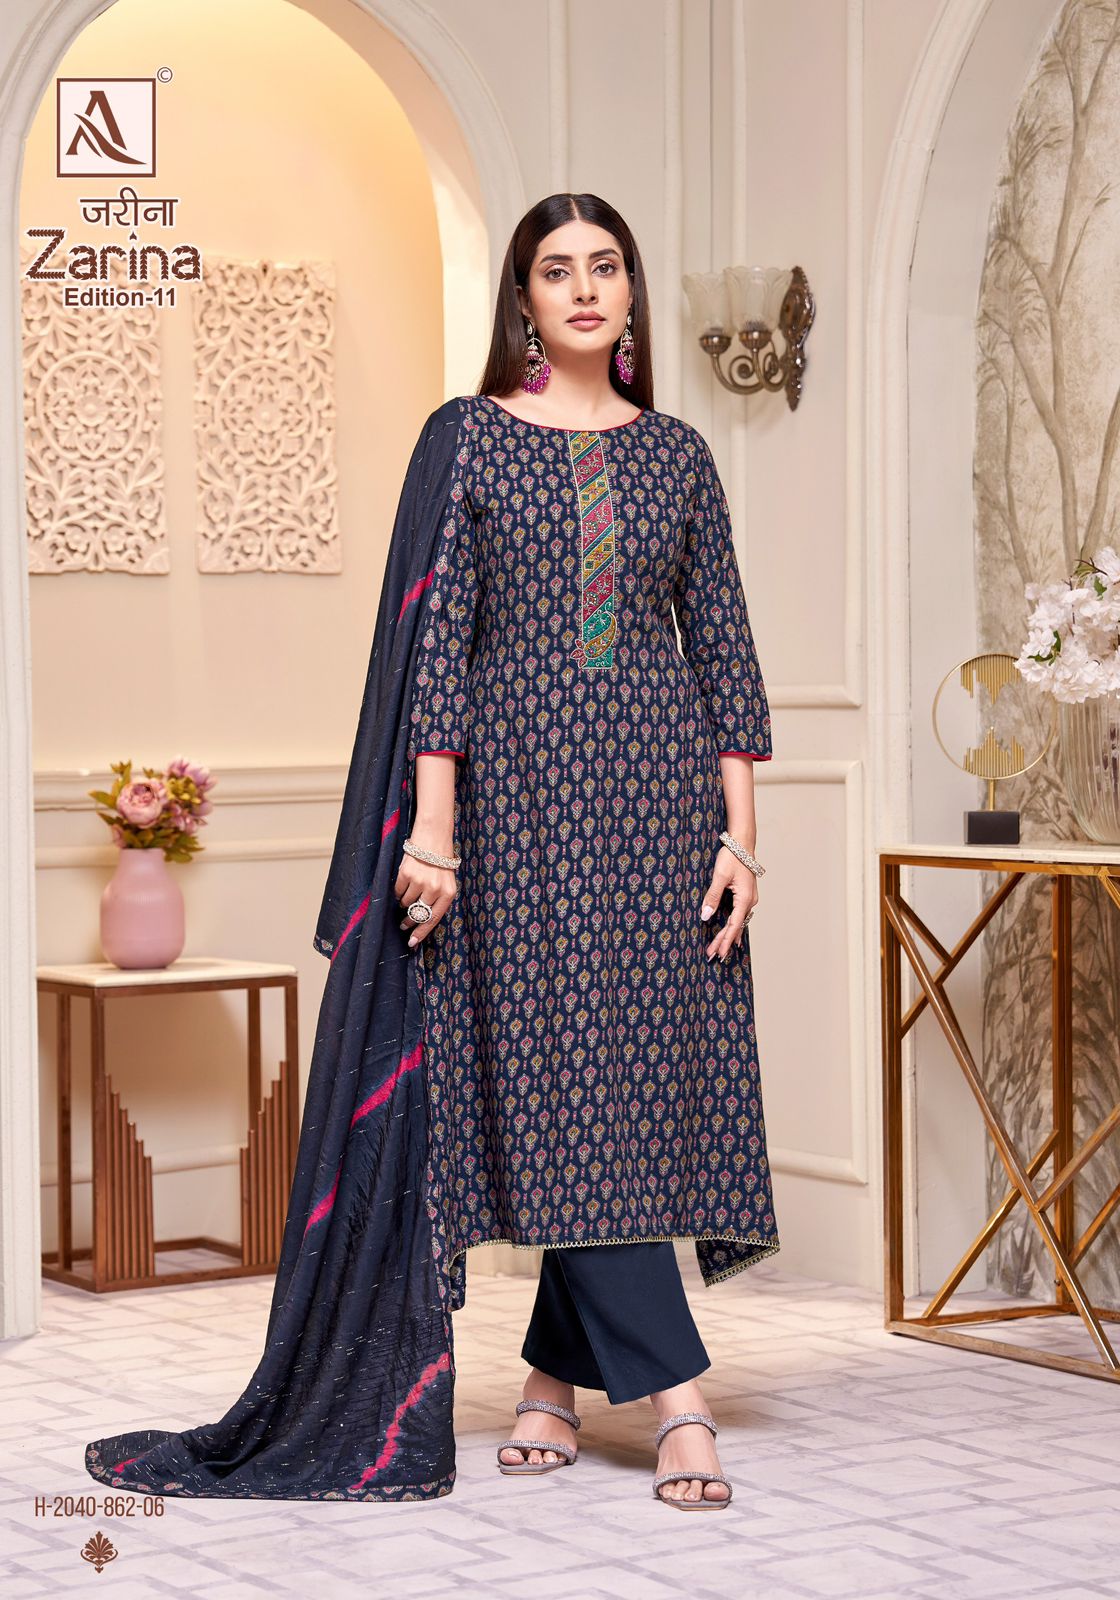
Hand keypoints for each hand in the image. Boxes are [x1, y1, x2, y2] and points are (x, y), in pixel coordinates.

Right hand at [394, 846, 457, 948]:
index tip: (412, 942)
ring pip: (406, 903)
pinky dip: (399, 891)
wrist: (433, 837)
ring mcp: (420, 882)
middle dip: (409, 921)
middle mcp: (435, 889)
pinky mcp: (406, 874)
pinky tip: (405, 882)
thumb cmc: (440, 862)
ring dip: (405, 902)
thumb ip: (437, 900)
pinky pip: (398, 891)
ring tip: (410, 891)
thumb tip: (421, 920)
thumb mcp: (446, 882)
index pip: (434, 919)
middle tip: (404, 924)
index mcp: (448, 893)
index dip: (421, 932)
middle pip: (417, 914)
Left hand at [700, 846, 757, 960]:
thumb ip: (712, 897)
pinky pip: (739, 915)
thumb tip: (705, 915)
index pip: (734, 925)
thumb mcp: (719, 876)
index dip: (725, 941)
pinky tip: (731, 935)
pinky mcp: (745, 895)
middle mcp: (750, 901)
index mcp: (745, 899)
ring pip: (738, 922)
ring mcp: (749, 898)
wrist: (742, 843)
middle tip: (712, 955)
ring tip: (718, 949)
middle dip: (724, 941)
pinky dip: (733, 926)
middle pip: (736, 927)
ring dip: (728, 935)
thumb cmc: (732, 857)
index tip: (718, 953)